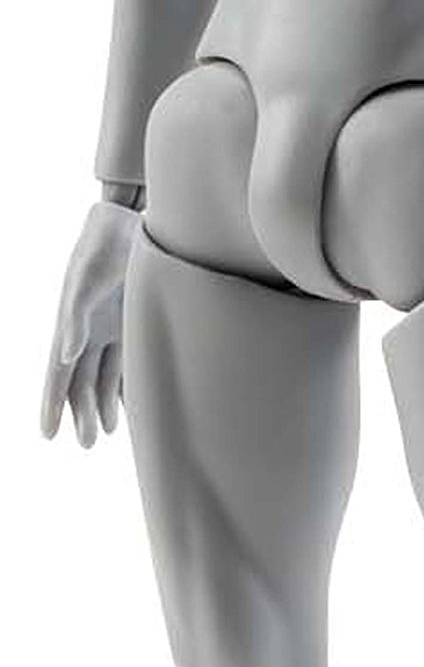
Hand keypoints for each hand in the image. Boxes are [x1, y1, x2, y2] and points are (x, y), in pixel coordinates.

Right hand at [40, 200, 140, 447]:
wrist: (127, 222)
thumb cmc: (102, 246)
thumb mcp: (86, 279)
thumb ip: (75, 317)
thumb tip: (66, 355)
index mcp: (69, 325)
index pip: (57, 374)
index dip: (52, 404)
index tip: (47, 434)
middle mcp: (86, 333)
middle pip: (80, 383)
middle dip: (80, 414)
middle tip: (86, 444)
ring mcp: (109, 329)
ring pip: (102, 378)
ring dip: (102, 405)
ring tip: (106, 433)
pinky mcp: (131, 323)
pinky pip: (126, 362)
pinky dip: (126, 384)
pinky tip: (131, 405)